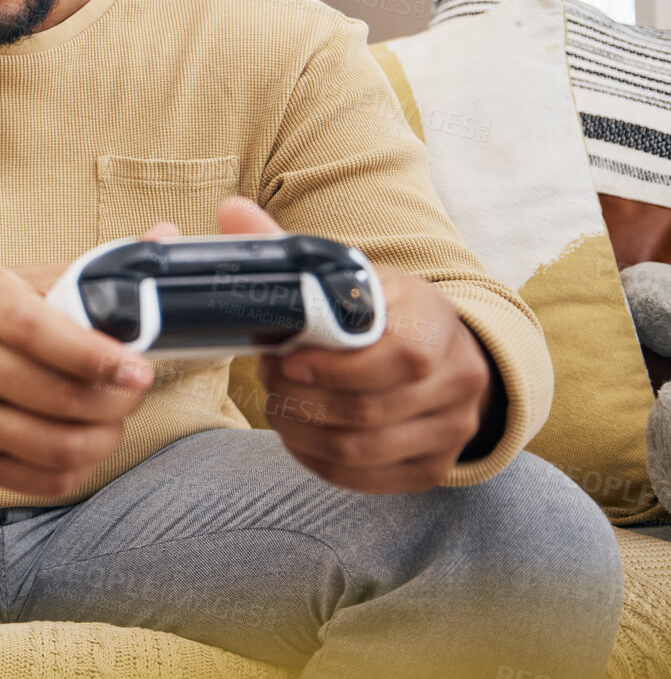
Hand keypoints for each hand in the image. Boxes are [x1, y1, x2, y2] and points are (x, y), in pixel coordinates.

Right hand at [0, 265, 154, 497]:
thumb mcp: (15, 280)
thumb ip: (87, 271)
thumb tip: (165, 236)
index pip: (36, 331)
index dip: (94, 354)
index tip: (138, 367)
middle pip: (56, 396)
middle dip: (117, 400)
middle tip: (136, 388)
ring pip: (55, 446)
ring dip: (105, 437)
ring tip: (115, 417)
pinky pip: (43, 479)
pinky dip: (80, 465)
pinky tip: (85, 441)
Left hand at [205, 198, 495, 492]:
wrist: (443, 350)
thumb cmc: (380, 310)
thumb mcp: (347, 274)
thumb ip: (290, 248)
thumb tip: (230, 209)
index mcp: (435, 321)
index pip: (400, 356)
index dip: (334, 367)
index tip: (287, 360)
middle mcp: (458, 379)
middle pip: (368, 409)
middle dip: (301, 398)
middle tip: (268, 380)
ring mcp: (451, 429)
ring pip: (361, 449)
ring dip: (301, 431)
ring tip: (277, 405)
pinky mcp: (433, 468)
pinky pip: (365, 478)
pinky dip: (317, 461)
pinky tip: (297, 436)